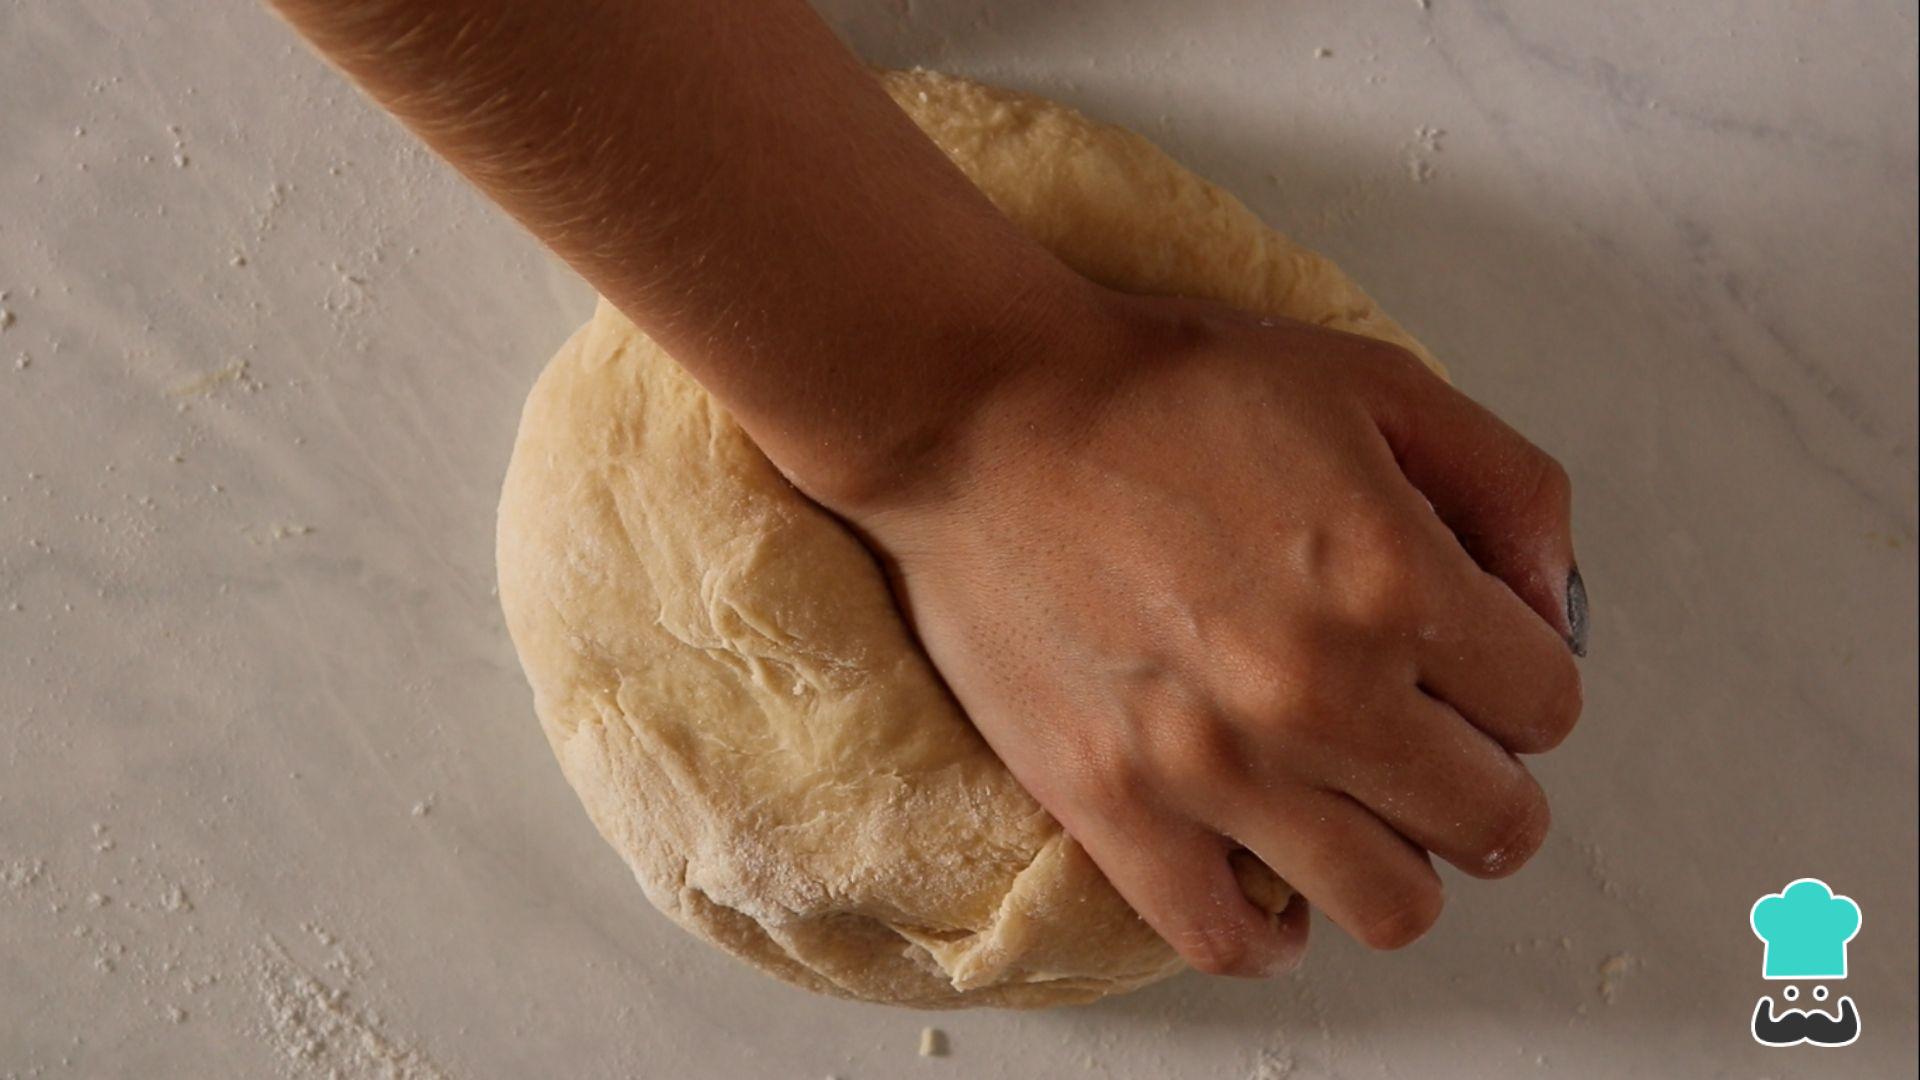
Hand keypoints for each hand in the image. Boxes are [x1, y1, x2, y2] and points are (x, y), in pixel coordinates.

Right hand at [838, 287, 1585, 976]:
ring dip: (1398, 859)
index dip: (1520, 678)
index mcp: (1398, 581)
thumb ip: (1510, 485)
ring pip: (1392, 906)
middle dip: (1483, 775)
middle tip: (1426, 732)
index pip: (1550, 706)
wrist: (980, 412)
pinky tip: (1272, 878)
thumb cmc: (1166, 388)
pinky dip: (1271, 929)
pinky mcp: (1115, 809)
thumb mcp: (1374, 379)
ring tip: (1355, 804)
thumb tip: (1555, 609)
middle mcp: (1320, 694)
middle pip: (1495, 822)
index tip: (1468, 658)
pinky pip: (1230, 939)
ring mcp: (1214, 768)